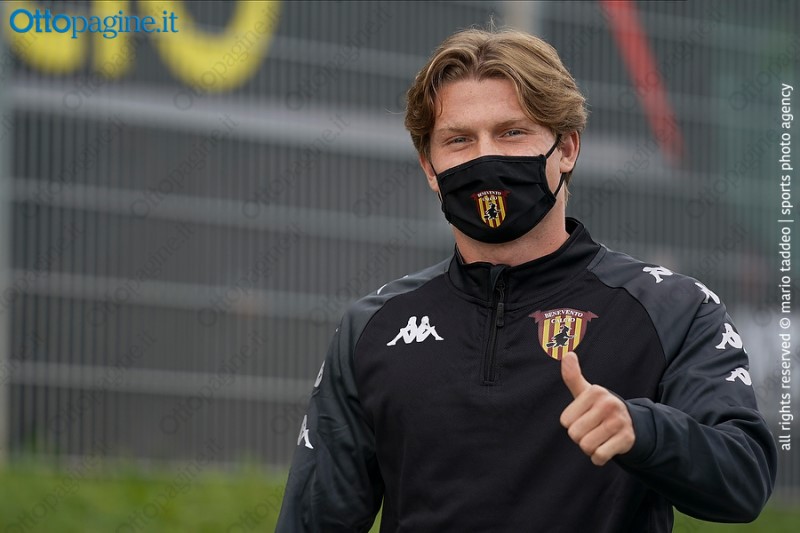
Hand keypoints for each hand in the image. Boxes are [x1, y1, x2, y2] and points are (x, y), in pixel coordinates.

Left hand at [559, 351, 634, 465]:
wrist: (630, 424)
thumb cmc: (599, 407)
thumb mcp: (586, 392)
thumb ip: (573, 376)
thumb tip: (567, 354)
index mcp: (595, 392)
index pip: (565, 421)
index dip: (572, 423)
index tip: (584, 418)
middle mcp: (608, 404)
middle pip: (574, 434)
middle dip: (580, 437)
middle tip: (592, 429)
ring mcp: (619, 421)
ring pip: (586, 446)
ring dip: (589, 448)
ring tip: (600, 437)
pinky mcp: (626, 439)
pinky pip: (599, 456)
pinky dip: (598, 458)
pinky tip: (606, 448)